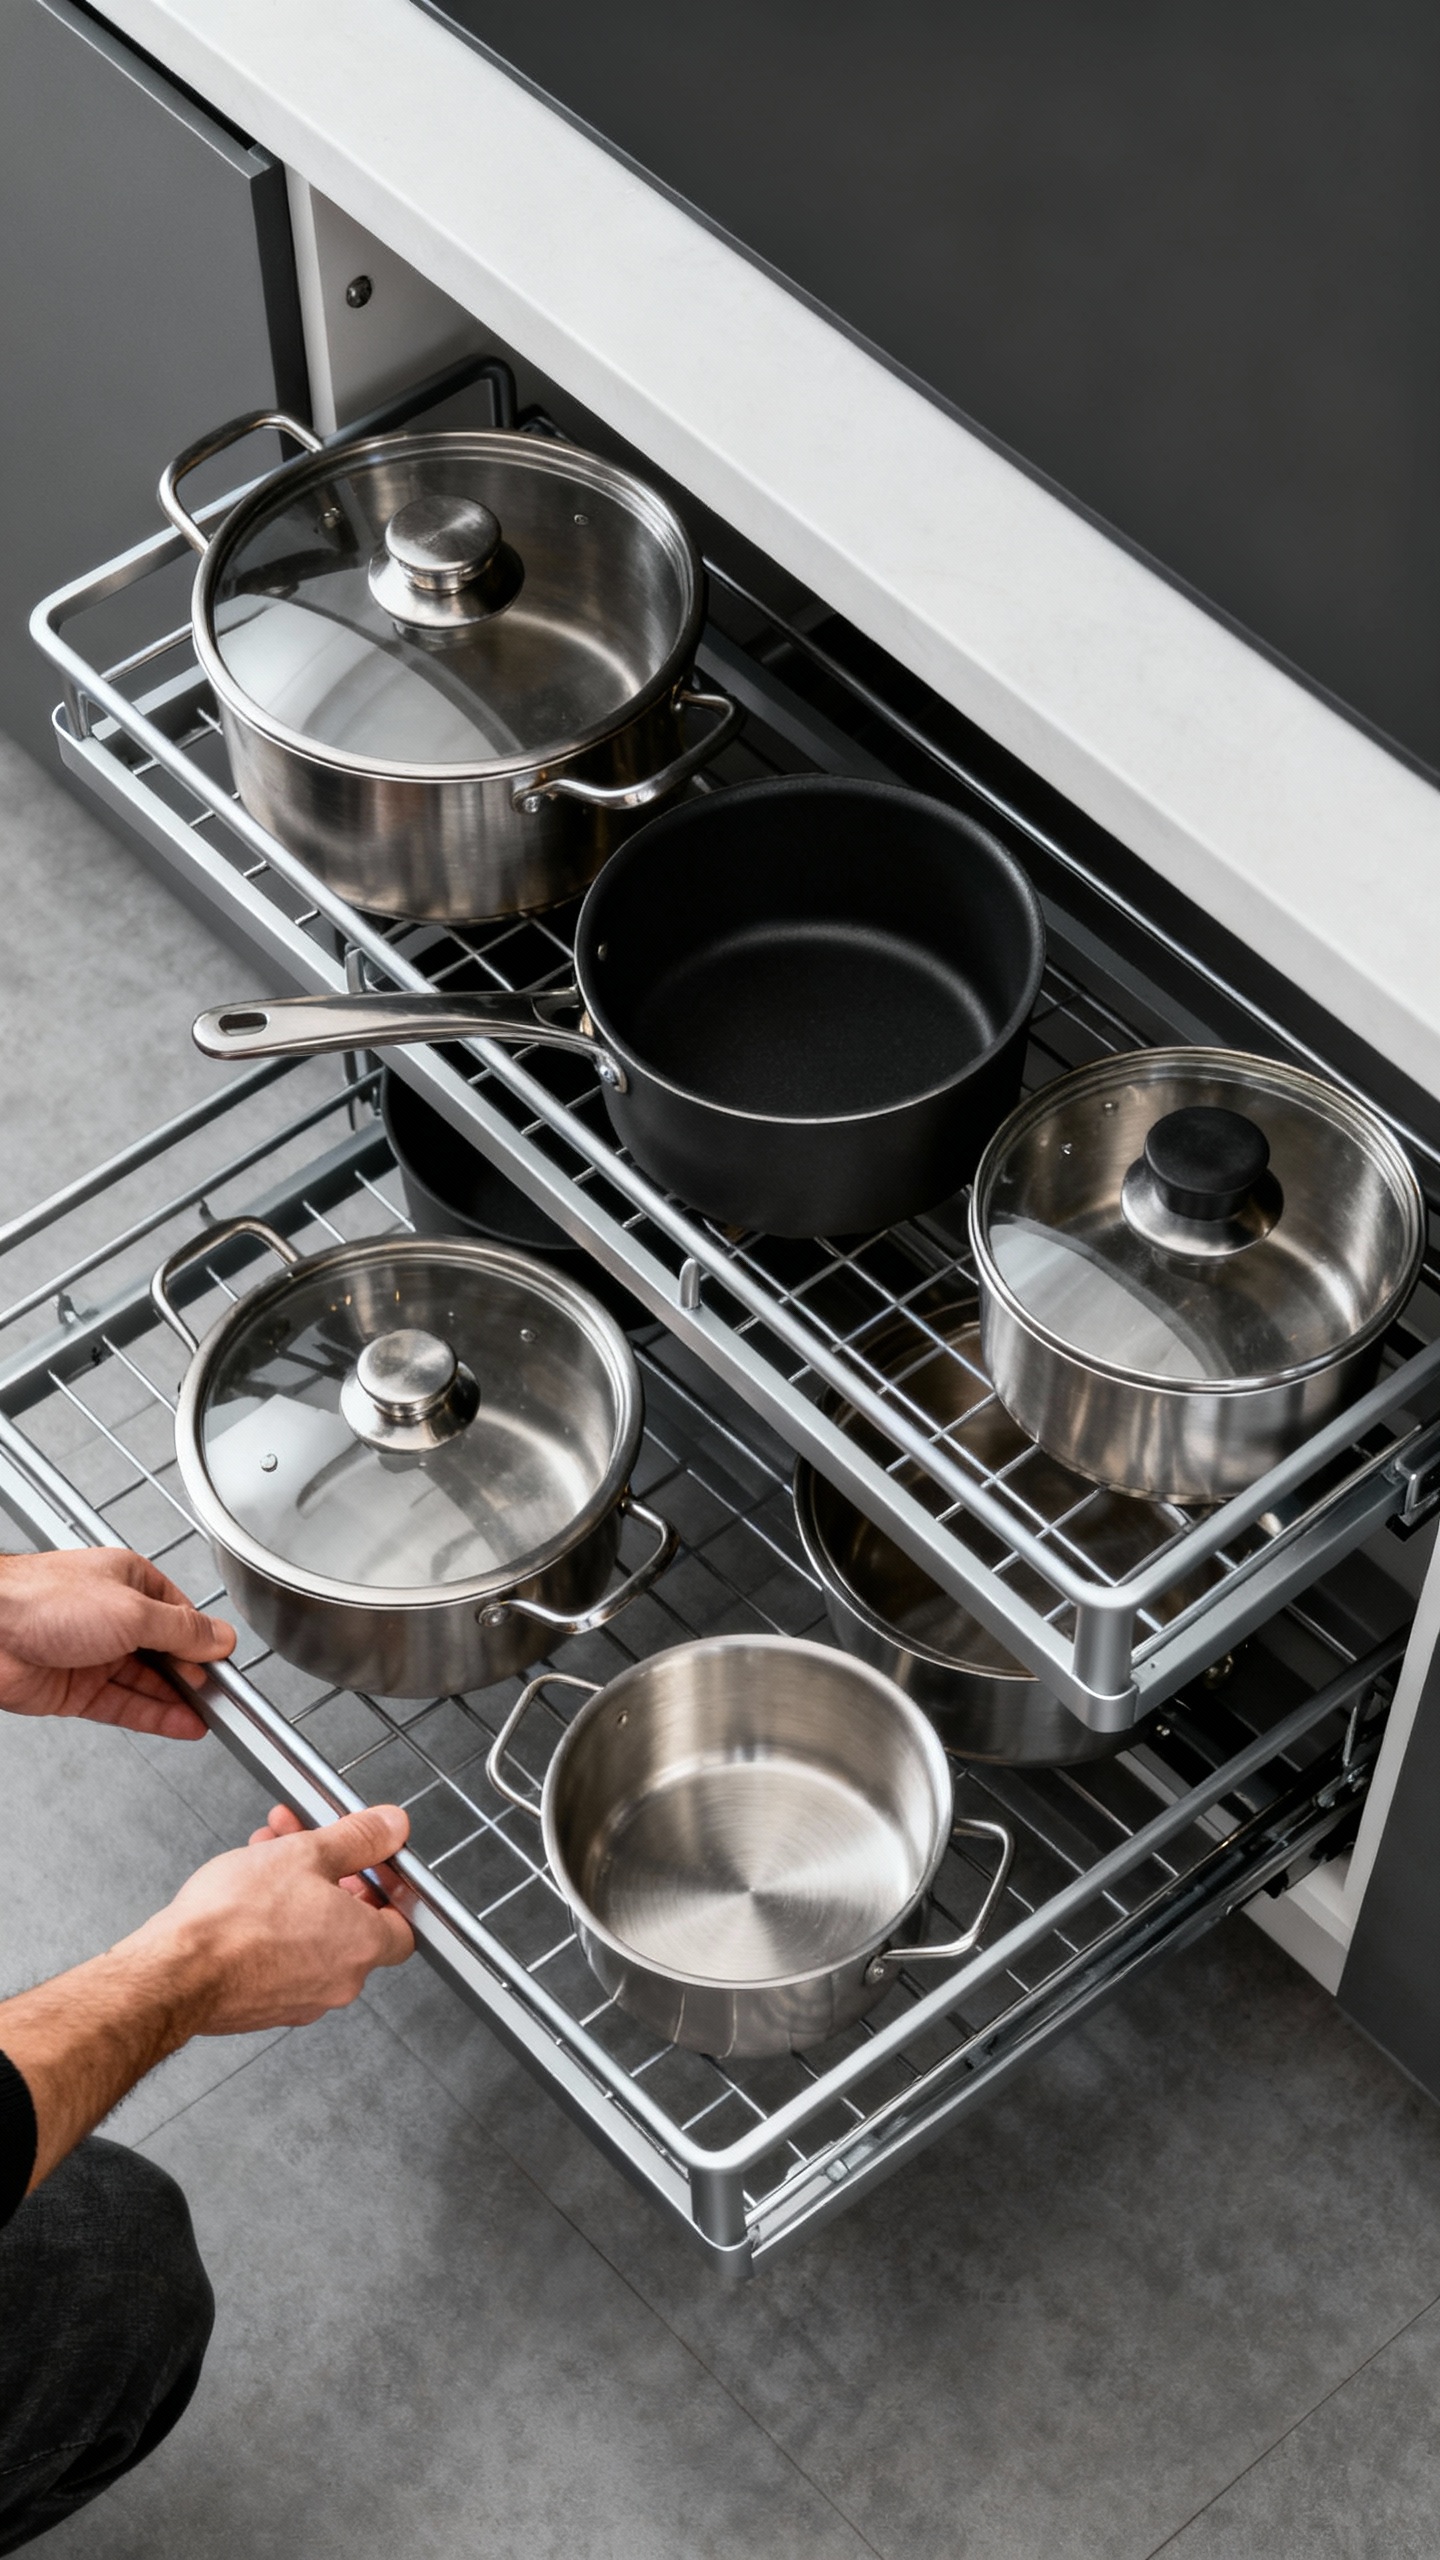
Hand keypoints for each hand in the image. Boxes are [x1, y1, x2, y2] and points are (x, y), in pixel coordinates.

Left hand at [0, 1548, 234, 1737]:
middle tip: (221, 1695)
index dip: (203, 1641)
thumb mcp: (133, 1610)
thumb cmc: (41, 1599)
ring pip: (147, 1683)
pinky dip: (155, 1716)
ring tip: (210, 1715)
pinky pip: (125, 1706)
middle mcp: (112, 1617)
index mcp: (129, 1582)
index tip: (223, 1663)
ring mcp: (93, 1655)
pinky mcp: (76, 1690)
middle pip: (165, 1652)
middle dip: (192, 1674)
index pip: (180, 1615)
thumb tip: (219, 1637)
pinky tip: (181, 1724)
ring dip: (178, 1700)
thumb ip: (181, 1630)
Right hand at [125, 1803, 414, 2033]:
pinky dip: (273, 1922)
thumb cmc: (234, 1922)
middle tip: (305, 1842)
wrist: (174, 1973)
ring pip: (311, 1933)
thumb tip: (390, 1828)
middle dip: (328, 1872)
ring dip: (295, 1889)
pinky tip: (245, 1890)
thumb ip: (358, 1839)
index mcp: (361, 1946)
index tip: (370, 1862)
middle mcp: (338, 1982)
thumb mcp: (305, 1853)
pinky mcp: (263, 2005)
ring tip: (266, 1852)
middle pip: (351, 1921)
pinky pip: (282, 1956)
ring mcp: (299, 2000)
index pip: (402, 1923)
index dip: (388, 1887)